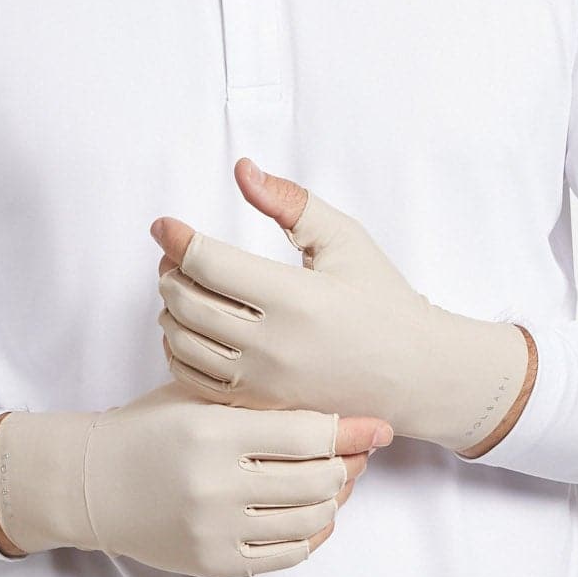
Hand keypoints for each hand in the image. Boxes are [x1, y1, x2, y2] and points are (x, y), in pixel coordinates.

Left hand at [151, 160, 533, 454]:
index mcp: (295, 298)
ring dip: (171, 307)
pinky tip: (192, 326)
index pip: (208, 264)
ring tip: (184, 284)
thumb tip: (241, 170)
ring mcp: (263, 383)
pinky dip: (179, 348)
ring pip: (182, 340)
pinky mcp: (259, 406)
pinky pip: (193, 378)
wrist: (413, 373)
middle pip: (186, 300)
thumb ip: (290, 201)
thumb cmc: (381, 299)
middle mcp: (274, 346)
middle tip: (177, 251)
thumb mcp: (344, 239)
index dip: (177, 238)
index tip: (165, 224)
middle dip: (171, 269)